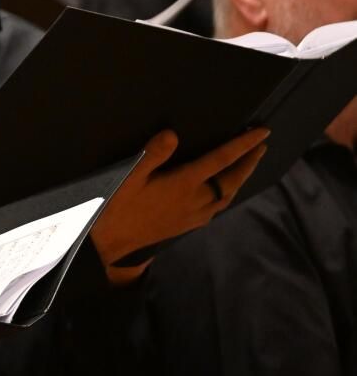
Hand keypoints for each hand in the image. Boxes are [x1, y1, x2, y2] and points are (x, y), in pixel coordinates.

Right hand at [92, 126, 269, 282]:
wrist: (113, 241)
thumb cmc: (119, 205)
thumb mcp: (129, 175)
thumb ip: (152, 154)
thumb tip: (173, 134)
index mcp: (184, 184)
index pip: (221, 160)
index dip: (243, 145)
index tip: (262, 133)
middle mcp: (196, 200)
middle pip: (232, 180)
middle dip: (249, 163)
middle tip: (261, 147)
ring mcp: (195, 215)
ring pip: (228, 196)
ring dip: (241, 179)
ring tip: (248, 166)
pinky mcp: (189, 224)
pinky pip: (218, 207)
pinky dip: (228, 194)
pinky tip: (223, 191)